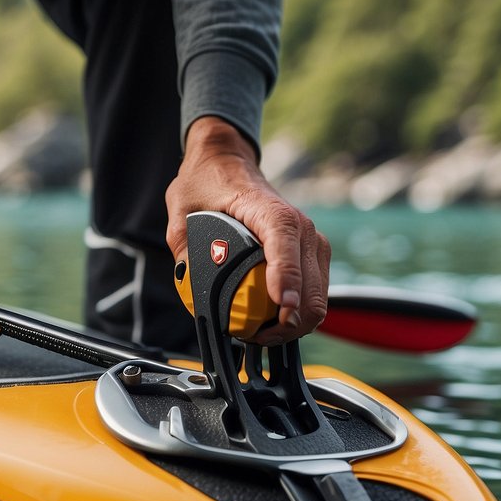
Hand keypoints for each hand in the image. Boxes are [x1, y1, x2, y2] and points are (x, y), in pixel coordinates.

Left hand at [165, 116, 329, 344]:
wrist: (229, 163)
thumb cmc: (209, 182)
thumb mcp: (182, 210)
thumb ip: (183, 247)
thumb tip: (188, 282)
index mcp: (272, 214)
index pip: (286, 249)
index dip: (286, 284)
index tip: (278, 311)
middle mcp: (301, 228)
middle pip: (311, 290)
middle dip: (287, 324)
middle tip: (255, 337)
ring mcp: (311, 242)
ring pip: (318, 300)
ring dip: (293, 324)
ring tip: (262, 334)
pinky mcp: (312, 254)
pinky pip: (314, 294)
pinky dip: (297, 314)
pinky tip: (272, 321)